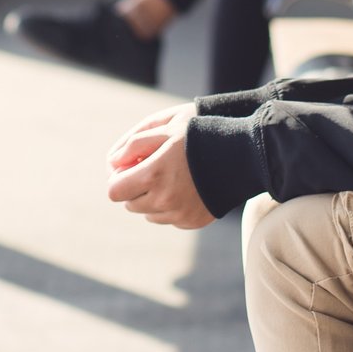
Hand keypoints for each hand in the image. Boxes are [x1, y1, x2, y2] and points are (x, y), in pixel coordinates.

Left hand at [105, 108, 212, 228]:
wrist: (241, 154)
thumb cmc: (200, 135)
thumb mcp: (165, 129)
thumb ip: (133, 145)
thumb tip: (112, 164)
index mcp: (153, 175)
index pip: (114, 191)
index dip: (118, 178)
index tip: (128, 168)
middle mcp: (164, 200)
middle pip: (130, 204)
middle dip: (135, 187)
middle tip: (151, 169)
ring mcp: (179, 214)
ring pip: (148, 213)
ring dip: (151, 199)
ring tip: (170, 177)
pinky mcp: (192, 222)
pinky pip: (168, 219)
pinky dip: (170, 207)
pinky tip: (185, 188)